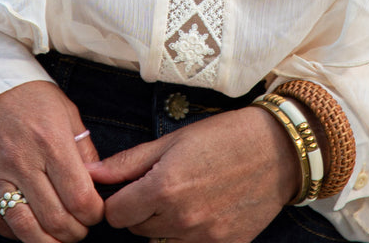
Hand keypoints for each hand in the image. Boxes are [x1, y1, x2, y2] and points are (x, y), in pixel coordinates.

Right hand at [0, 81, 104, 241]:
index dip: (93, 215)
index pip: (79, 197)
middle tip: (79, 229)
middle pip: (55, 219)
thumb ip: (82, 148)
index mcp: (50, 140)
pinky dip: (16, 233)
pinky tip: (30, 227)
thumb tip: (96, 183)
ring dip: (47, 242)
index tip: (96, 213)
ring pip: (25, 228)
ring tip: (57, 238)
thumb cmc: (29, 95)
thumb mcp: (65, 110)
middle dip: (74, 233)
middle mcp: (22, 161)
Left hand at [88, 106, 299, 242]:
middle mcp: (181, 219)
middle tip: (161, 182)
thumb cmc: (223, 136)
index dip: (118, 199)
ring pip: (160, 240)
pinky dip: (188, 231)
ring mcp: (203, 238)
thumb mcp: (172, 140)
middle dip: (140, 208)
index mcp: (164, 188)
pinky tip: (203, 206)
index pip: (115, 214)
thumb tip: (91, 173)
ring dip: (163, 221)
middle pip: (136, 228)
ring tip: (185, 191)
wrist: (278, 150)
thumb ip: (129, 162)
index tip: (130, 186)